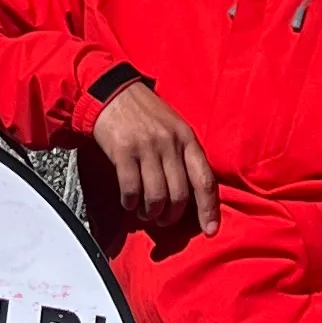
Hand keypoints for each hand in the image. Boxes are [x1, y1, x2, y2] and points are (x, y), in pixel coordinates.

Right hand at [85, 80, 218, 241]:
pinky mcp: (123, 151)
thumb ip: (183, 155)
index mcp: (187, 138)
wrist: (112, 92)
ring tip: (145, 212)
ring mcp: (147, 147)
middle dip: (171, 216)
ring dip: (150, 212)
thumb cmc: (145, 113)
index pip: (204, 180)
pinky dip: (130, 203)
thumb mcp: (173, 127)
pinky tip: (128, 202)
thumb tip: (189, 194)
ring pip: (156, 196)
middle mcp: (170, 143)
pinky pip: (131, 189)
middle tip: (162, 220)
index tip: (210, 231)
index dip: (208, 209)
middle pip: (179, 194)